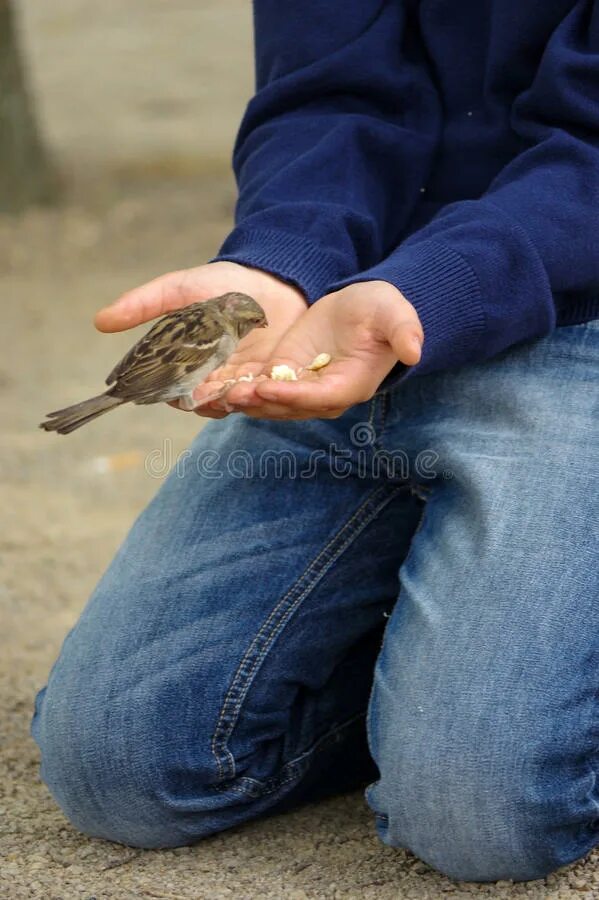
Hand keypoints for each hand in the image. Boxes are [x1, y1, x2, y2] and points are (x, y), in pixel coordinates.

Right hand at [95, 261, 307, 418]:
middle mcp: (213, 378)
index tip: (158, 391)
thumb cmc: (222, 283)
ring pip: (231, 404)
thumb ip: (144, 305)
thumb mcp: (178, 290)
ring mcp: (243, 380)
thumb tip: (99, 322)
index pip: (169, 390)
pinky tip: (255, 388)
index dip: (161, 393)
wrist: (273, 278)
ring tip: (228, 393)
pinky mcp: (273, 379)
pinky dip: (259, 396)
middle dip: (197, 401)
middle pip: (199, 403)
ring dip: (228, 402)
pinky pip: (264, 397)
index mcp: (188, 364)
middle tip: (196, 394)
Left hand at [223, 281, 422, 418]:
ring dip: (243, 401)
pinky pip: (259, 390)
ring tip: (214, 395)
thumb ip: (403, 331)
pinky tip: (211, 388)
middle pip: (288, 407)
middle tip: (231, 394)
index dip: (292, 396)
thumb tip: (414, 350)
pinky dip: (237, 390)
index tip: (266, 386)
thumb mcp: (392, 313)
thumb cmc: (380, 311)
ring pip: (269, 403)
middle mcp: (323, 396)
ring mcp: (301, 389)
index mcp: (350, 385)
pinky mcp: (283, 377)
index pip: (318, 398)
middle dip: (260, 402)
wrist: (362, 309)